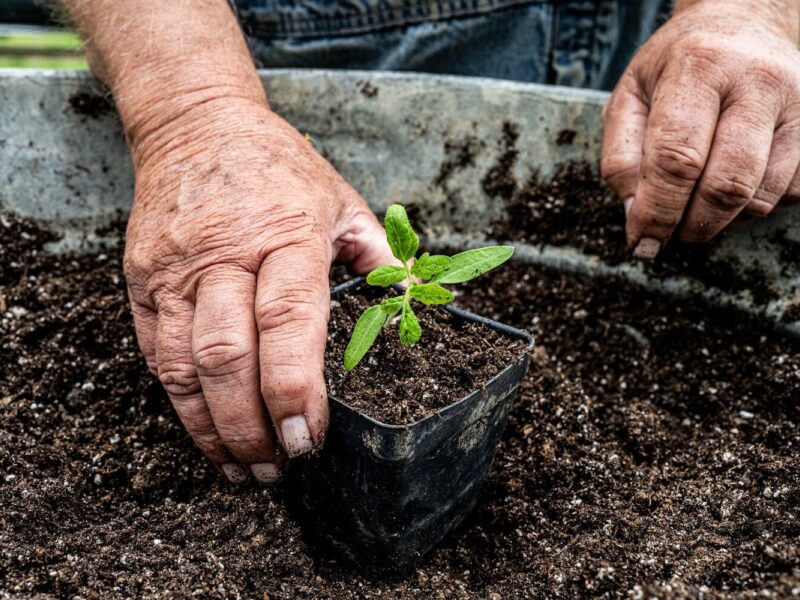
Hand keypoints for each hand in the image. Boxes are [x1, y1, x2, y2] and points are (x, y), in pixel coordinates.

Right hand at [124, 97, 391, 481]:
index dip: (296, 386)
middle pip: (228, 356)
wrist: (195, 126)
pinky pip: (155, 353)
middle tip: (279, 467)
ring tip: (244, 467)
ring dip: (212, 428)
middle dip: (252, 425)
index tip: (309, 435)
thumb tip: (414, 304)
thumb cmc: (277, 166)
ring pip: (183, 366)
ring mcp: (175, 269)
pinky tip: (207, 431)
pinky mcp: (142, 280)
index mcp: (285, 232)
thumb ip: (376, 255)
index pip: (288, 319)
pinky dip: (181, 402)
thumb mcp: (340, 199)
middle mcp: (223, 253)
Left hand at [601, 0, 799, 257]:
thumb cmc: (675, 68)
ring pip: (761, 197)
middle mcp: (757, 81)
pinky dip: (752, 209)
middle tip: (668, 235)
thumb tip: (635, 215)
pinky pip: (789, 194)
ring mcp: (798, 104)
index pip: (676, 157)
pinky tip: (728, 192)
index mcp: (699, 66)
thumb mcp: (629, 98)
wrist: (742, 25)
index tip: (641, 241)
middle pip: (726, 185)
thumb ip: (620, 157)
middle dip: (691, 225)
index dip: (657, 211)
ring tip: (693, 212)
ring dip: (721, 222)